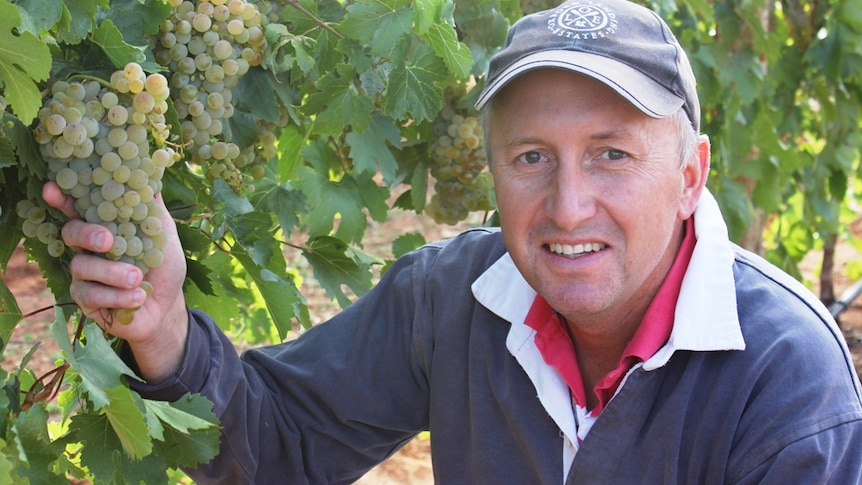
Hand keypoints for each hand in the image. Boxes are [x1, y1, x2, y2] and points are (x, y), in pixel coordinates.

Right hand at [42, 182, 188, 382]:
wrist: (167, 306)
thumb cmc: (164, 268)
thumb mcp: (165, 238)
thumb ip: (154, 213)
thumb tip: (150, 181)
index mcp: (105, 227)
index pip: (80, 209)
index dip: (63, 199)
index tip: (52, 189)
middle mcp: (89, 248)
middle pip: (71, 233)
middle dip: (87, 234)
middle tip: (107, 241)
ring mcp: (84, 274)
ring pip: (81, 266)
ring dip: (113, 273)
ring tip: (138, 278)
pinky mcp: (85, 300)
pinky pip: (90, 295)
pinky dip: (117, 296)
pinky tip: (137, 297)